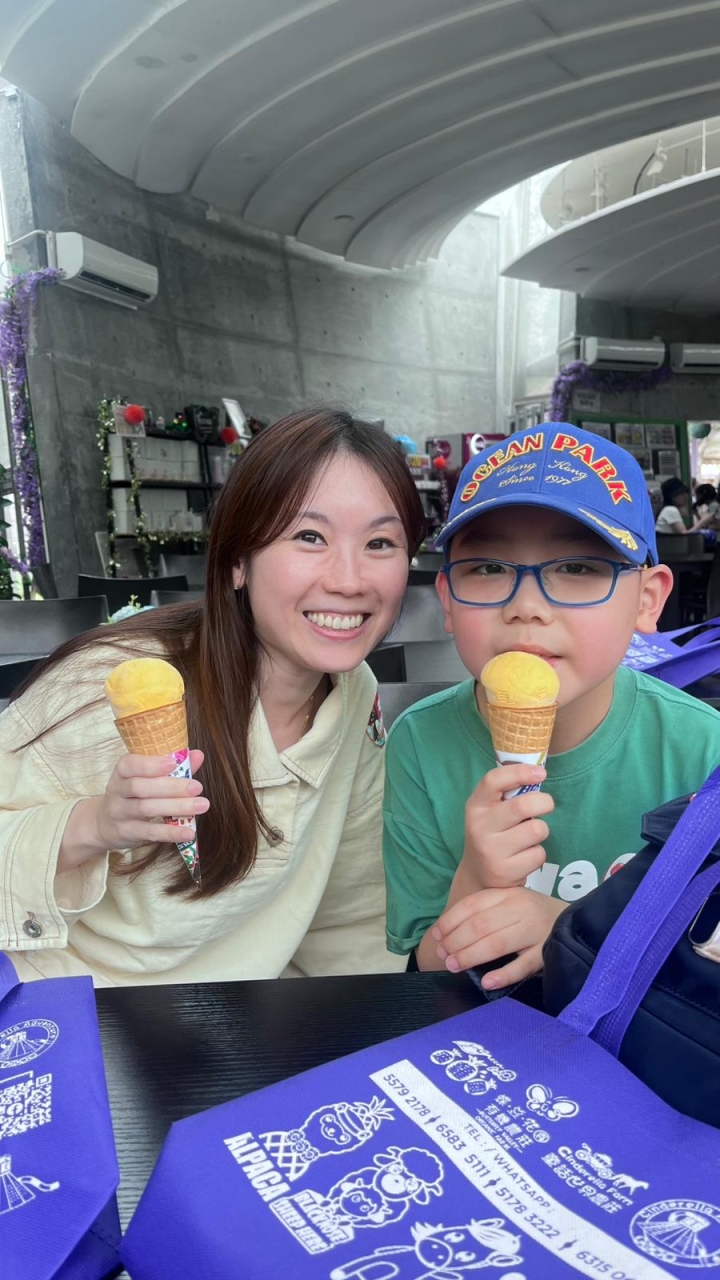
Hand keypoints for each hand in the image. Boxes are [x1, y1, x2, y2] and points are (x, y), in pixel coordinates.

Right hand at [88, 748, 206, 848]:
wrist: (103, 823)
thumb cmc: (132, 794)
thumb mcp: (144, 777)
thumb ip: (172, 767)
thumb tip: (198, 755)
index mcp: (122, 771)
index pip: (129, 764)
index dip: (150, 764)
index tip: (173, 763)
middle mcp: (117, 791)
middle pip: (141, 787)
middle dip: (171, 787)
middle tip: (197, 787)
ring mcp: (120, 813)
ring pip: (146, 809)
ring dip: (176, 807)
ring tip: (201, 805)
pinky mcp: (127, 832)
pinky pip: (149, 832)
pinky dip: (170, 832)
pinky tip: (189, 832)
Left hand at [431, 886, 566, 988]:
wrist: (578, 921)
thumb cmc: (533, 915)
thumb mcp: (511, 903)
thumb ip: (485, 912)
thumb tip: (446, 933)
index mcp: (509, 895)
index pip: (473, 905)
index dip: (451, 920)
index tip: (436, 935)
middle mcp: (521, 910)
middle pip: (481, 925)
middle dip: (456, 941)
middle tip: (443, 955)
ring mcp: (536, 931)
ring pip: (498, 943)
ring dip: (471, 955)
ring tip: (454, 966)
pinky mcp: (547, 952)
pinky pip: (523, 965)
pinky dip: (503, 974)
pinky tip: (487, 982)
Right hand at [462, 763, 553, 889]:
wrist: (477, 875)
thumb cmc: (492, 834)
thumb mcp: (490, 811)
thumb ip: (507, 794)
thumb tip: (538, 773)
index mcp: (475, 806)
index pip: (493, 780)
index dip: (519, 772)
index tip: (540, 772)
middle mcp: (479, 827)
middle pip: (522, 806)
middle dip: (544, 802)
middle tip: (547, 804)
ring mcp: (490, 851)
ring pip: (536, 830)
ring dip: (541, 830)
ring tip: (530, 836)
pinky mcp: (504, 871)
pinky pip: (538, 854)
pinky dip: (538, 853)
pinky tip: (525, 856)